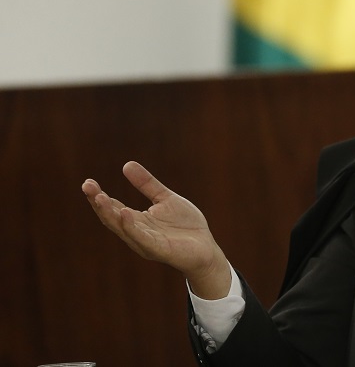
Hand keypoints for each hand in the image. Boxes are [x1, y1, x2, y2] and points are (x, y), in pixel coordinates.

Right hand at [82, 161, 231, 298]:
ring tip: (100, 197)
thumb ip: (147, 184)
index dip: (99, 196)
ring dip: (110, 213)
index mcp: (136, 221)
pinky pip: (142, 238)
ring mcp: (146, 242)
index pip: (113, 208)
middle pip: (112, 218)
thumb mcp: (166, 198)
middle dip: (98, 203)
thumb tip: (126, 164)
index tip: (87, 183)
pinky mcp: (159, 250)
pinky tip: (125, 213)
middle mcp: (136, 232)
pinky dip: (131, 227)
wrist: (206, 248)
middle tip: (87, 186)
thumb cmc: (185, 226)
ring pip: (122, 228)